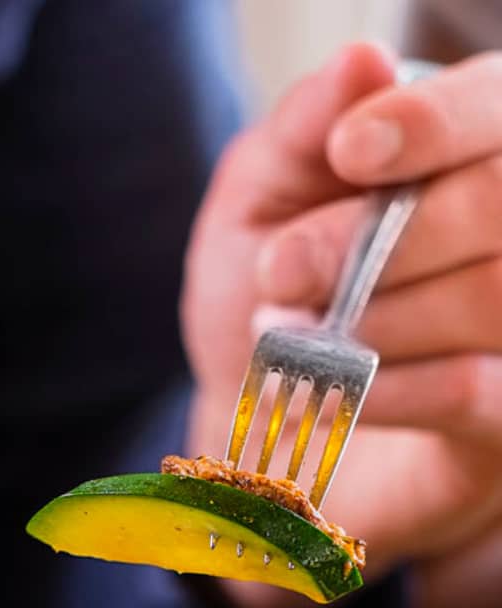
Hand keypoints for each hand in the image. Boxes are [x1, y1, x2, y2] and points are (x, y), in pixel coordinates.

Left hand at [183, 43, 501, 581]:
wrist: (251, 424)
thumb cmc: (265, 296)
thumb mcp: (258, 202)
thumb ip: (306, 129)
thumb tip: (363, 61)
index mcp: (466, 149)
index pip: (494, 106)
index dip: (433, 123)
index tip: (350, 151)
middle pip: (498, 204)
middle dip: (375, 240)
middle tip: (280, 272)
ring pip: (491, 295)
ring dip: (373, 319)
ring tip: (286, 337)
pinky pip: (475, 390)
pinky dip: (386, 389)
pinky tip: (324, 393)